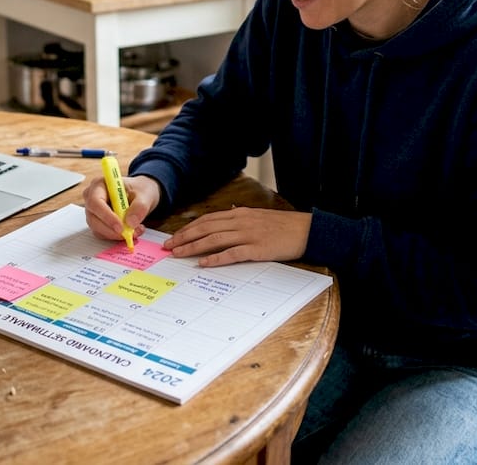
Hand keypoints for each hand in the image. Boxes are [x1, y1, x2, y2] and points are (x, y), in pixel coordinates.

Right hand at [82, 174, 161, 241]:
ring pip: (98, 229)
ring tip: (135, 230)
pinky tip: (130, 231)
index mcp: (99, 185)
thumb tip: (130, 222)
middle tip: (129, 234)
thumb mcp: (144, 194)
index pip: (96, 202)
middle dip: (112, 230)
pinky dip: (116, 236)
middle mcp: (92, 198)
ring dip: (116, 234)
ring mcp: (93, 212)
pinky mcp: (97, 222)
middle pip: (94, 218)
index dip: (106, 216)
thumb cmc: (139, 190)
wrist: (140, 195)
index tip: (120, 227)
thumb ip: (140, 206)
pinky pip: (103, 234)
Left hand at [163, 207, 310, 266]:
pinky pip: (232, 253)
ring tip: (179, 254)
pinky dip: (216, 258)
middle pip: (206, 228)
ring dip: (194, 247)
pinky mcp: (257, 249)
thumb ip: (241, 218)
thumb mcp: (259, 217)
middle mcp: (241, 221)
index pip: (207, 219)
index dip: (188, 228)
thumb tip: (227, 214)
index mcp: (240, 214)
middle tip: (168, 246)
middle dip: (184, 237)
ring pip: (214, 239)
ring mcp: (249, 235)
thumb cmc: (283, 227)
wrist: (307, 231)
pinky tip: (204, 263)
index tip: (174, 236)